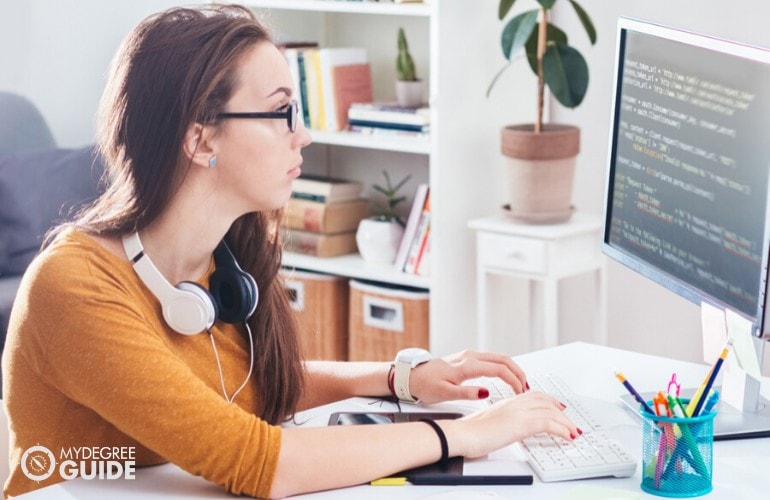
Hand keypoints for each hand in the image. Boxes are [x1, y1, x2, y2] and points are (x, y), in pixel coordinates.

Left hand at [408, 350, 528, 403]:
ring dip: (512, 368)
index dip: (513, 380)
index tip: (521, 392)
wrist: (412, 376)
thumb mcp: (444, 393)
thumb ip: (466, 393)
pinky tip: (506, 375)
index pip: (499, 369)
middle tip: (527, 387)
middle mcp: (470, 356)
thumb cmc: (425, 385)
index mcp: (467, 365)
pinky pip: (491, 358)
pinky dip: (504, 366)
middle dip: (518, 372)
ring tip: (521, 383)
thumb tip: (486, 392)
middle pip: (503, 359)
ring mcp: (469, 355)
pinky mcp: (467, 358)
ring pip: (498, 357)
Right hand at [443, 391, 579, 458]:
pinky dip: (563, 430)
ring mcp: (519, 412)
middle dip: (561, 412)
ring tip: (573, 432)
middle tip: (570, 421)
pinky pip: (550, 423)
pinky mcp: (522, 423)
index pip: (534, 396)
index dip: (549, 401)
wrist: (462, 433)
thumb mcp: (488, 423)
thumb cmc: (469, 431)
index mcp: (507, 402)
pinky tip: (567, 437)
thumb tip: (505, 429)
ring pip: (551, 412)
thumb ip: (501, 422)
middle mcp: (515, 403)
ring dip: (566, 423)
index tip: (557, 407)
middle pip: (546, 402)